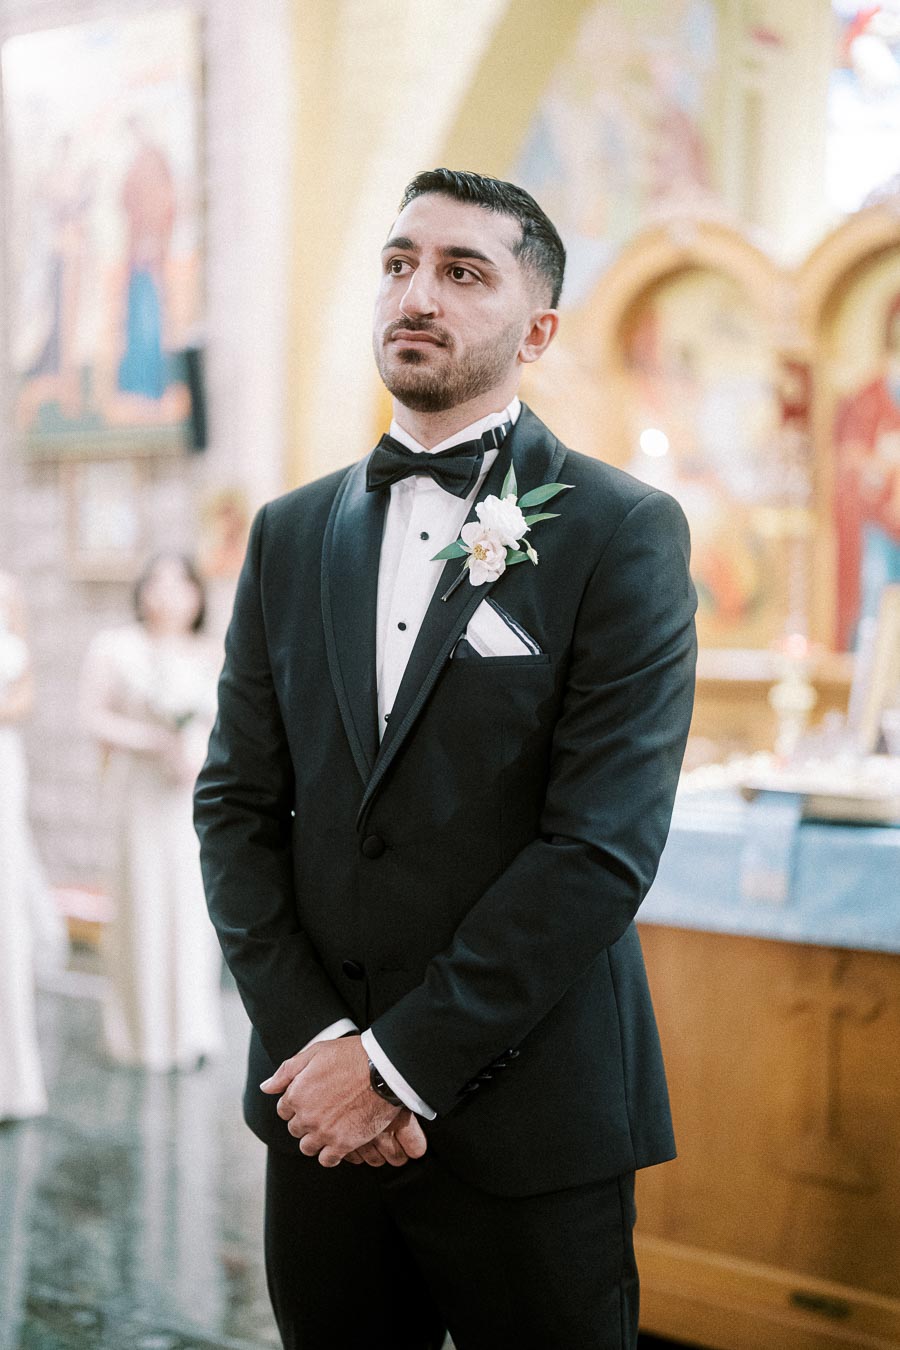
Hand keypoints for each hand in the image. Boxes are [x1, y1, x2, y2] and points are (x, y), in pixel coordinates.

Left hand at [260, 1037, 424, 1166]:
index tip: (311, 1099)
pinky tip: (339, 1142)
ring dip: (315, 1139)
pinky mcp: (343, 1144)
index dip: (297, 1104)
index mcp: (296, 1094)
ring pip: (308, 1147)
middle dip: (306, 1121)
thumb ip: (286, 1071)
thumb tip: (265, 1088)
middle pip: (296, 1129)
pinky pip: (327, 1160)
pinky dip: (330, 1154)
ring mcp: (324, 1132)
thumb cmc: (350, 1056)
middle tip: (324, 1111)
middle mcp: (306, 1116)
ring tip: (331, 1127)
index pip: (284, 1110)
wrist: (382, 1069)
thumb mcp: (315, 1053)